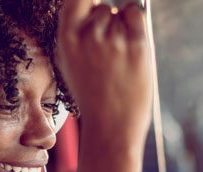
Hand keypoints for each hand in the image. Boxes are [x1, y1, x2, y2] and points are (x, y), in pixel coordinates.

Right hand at [55, 0, 152, 145]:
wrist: (111, 127)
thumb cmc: (92, 96)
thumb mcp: (70, 63)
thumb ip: (77, 33)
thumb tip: (95, 3)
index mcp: (66, 40)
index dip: (86, 1)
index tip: (92, 6)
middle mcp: (88, 36)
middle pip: (102, 7)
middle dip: (107, 21)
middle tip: (108, 52)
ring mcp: (113, 40)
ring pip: (120, 13)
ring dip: (123, 28)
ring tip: (119, 59)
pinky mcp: (137, 45)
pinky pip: (136, 14)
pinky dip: (136, 24)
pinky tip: (132, 48)